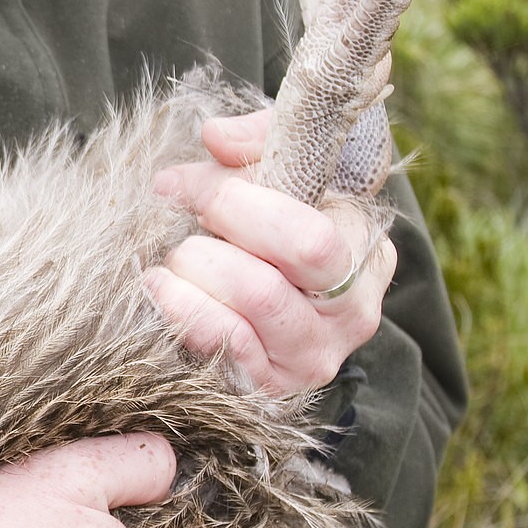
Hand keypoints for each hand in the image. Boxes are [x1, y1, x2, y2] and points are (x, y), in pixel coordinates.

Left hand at [145, 109, 392, 394]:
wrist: (270, 283)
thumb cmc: (274, 211)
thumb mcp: (281, 161)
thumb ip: (257, 137)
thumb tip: (216, 138)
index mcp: (365, 251)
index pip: (306, 240)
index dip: (235, 207)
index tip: (191, 188)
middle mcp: (351, 314)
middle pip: (262, 288)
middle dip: (202, 250)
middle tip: (179, 230)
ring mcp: (312, 360)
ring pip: (237, 324)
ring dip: (186, 283)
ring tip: (170, 262)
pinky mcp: (272, 390)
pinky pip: (221, 360)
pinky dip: (179, 318)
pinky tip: (162, 292)